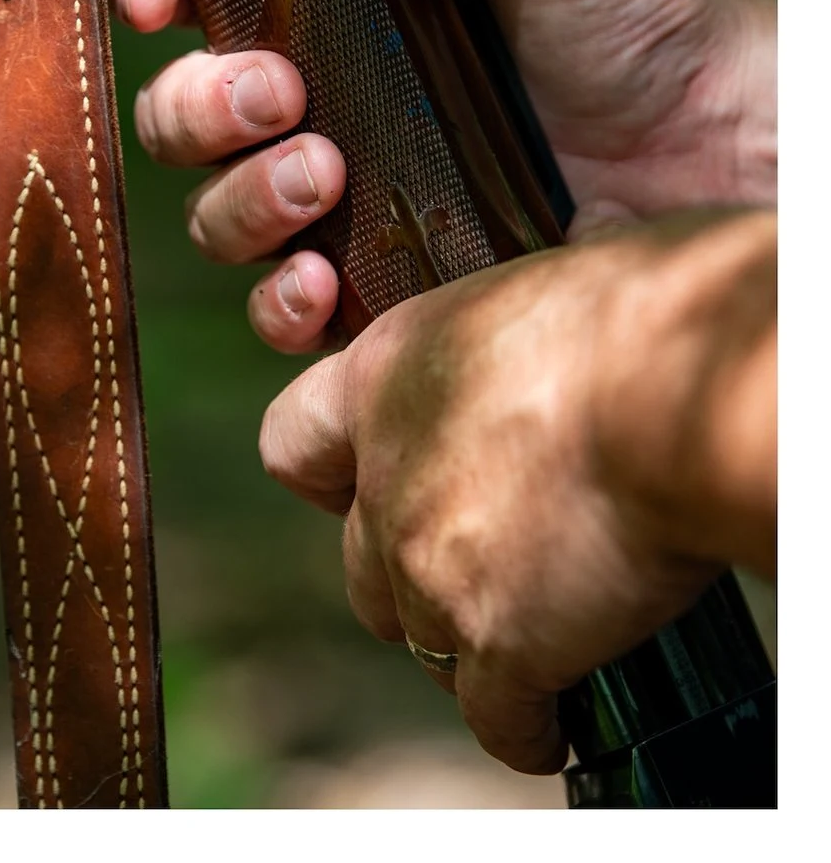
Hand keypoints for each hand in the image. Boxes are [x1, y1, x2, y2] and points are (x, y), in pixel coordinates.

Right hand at [111, 0, 776, 350]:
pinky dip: (280, 302)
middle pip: (178, 118)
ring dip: (242, 200)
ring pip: (215, 217)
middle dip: (198, 106)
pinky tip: (323, 282)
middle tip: (276, 94)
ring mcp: (335, 207)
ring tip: (325, 175)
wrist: (710, 139)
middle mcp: (311, 110)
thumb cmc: (633, 12)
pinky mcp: (374, 292)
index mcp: (325, 15)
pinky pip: (278, 314)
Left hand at [258, 211, 775, 771]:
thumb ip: (533, 310)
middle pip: (358, 564)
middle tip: (471, 578)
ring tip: (518, 650)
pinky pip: (494, 714)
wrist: (689, 383)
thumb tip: (584, 256)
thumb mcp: (559, 276)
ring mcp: (427, 564)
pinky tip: (546, 730)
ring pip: (417, 639)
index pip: (297, 440)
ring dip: (462, 647)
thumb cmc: (661, 305)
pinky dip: (519, 728)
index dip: (334, 473)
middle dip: (407, 578)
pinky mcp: (494, 642)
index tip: (365, 489)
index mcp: (385, 372)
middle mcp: (384, 474)